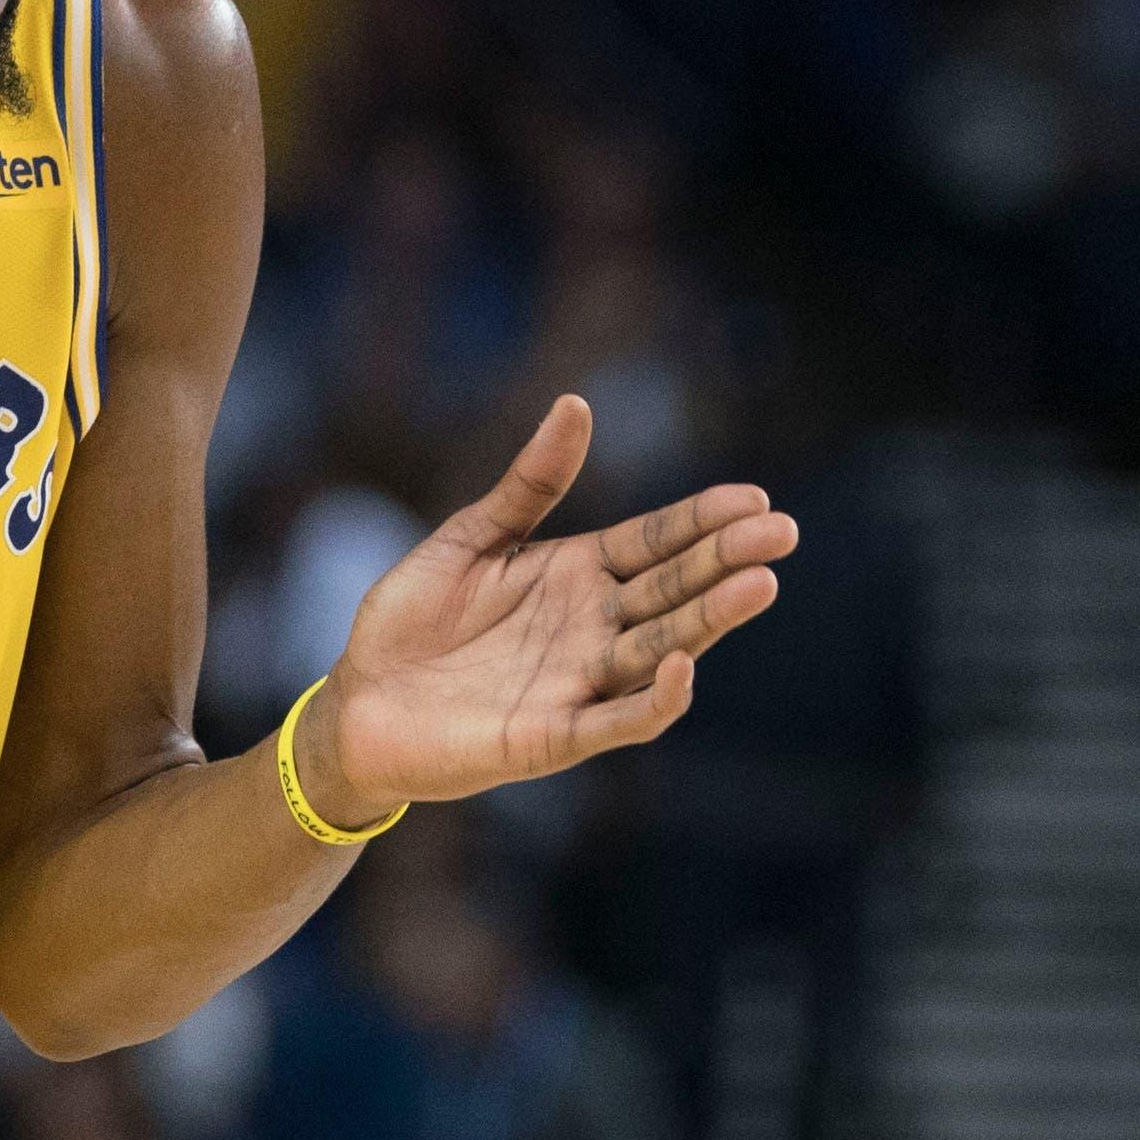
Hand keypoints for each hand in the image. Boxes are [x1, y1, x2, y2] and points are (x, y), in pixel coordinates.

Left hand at [294, 395, 795, 827]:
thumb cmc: (412, 622)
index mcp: (576, 576)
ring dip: (709, 621)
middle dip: (726, 562)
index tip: (754, 499)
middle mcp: (592, 629)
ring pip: (660, 649)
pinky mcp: (552, 735)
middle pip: (672, 591)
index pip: (655, 544)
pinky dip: (654, 700)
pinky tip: (683, 668)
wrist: (358, 703)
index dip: (703, 522)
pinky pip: (616, 720)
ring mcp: (578, 683)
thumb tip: (577, 404)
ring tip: (758, 584)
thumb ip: (528, 482)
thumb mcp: (471, 537)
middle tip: (782, 532)